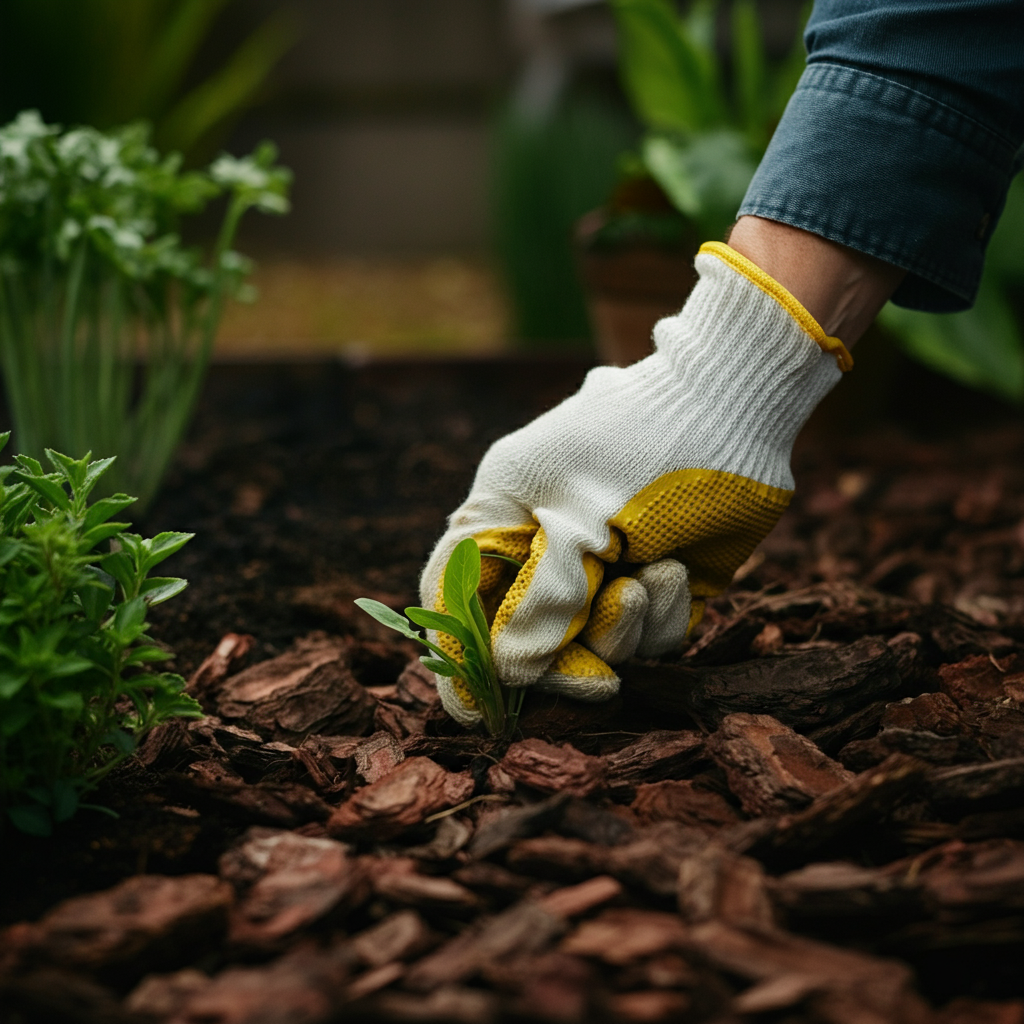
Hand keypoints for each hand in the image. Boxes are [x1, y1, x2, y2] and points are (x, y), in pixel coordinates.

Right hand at [422, 242, 851, 724]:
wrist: (735, 406)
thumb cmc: (643, 444)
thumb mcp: (584, 520)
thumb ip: (543, 598)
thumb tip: (509, 672)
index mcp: (505, 510)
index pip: (456, 590)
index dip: (458, 652)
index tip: (473, 709)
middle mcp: (547, 542)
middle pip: (525, 632)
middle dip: (563, 658)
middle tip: (597, 681)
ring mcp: (602, 563)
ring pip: (590, 641)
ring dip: (623, 628)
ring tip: (651, 576)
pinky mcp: (652, 580)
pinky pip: (643, 635)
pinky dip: (660, 618)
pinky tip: (673, 571)